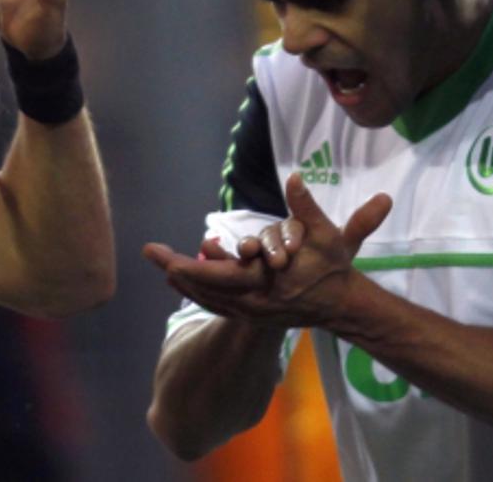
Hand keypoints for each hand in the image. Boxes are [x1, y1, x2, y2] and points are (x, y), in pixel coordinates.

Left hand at [143, 174, 392, 328]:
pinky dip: (198, 291)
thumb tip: (296, 177)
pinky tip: (182, 281)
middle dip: (175, 269)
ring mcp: (250, 312)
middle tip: (151, 251)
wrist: (341, 305)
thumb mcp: (327, 235)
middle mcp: (252, 303)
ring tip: (162, 262)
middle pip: (204, 288)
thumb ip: (307, 208)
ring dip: (184, 281)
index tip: (168, 261)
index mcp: (265, 285)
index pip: (218, 278)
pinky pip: (217, 303)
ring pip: (207, 298)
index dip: (191, 268)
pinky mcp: (251, 314)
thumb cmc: (333, 267)